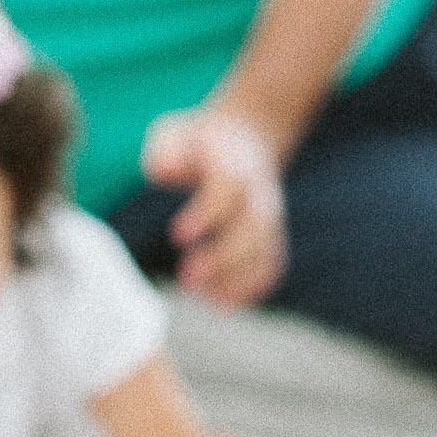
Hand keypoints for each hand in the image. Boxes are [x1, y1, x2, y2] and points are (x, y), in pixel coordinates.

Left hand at [142, 108, 285, 308]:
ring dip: (238, 278)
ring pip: (265, 250)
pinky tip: (223, 304)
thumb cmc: (197, 141)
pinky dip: (253, 287)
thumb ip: (167, 149)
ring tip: (205, 299)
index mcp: (235, 163)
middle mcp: (259, 191)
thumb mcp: (175, 132)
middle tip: (187, 277)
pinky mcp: (271, 234)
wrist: (245, 137)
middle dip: (224, 256)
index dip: (206, 213)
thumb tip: (165, 170)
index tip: (177, 235)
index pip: (227, 188)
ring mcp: (270, 215)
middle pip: (253, 227)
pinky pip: (271, 263)